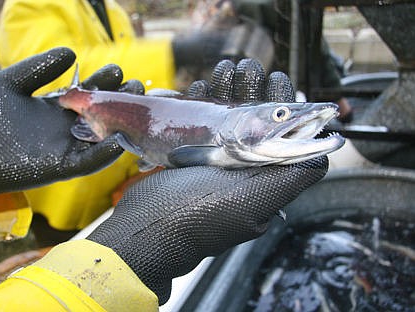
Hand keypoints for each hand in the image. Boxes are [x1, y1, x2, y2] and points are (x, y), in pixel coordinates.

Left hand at [0, 47, 140, 196]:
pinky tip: (119, 140)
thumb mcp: (10, 82)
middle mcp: (67, 128)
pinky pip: (90, 161)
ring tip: (137, 107)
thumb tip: (72, 53)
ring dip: (123, 124)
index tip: (116, 70)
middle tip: (135, 86)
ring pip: (103, 137)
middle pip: (103, 114)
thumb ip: (40, 67)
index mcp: (59, 108)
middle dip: (121, 100)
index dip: (104, 81)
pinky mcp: (62, 167)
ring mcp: (67, 148)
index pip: (90, 93)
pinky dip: (106, 153)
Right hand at [87, 59, 327, 303]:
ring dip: (225, 91)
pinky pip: (197, 125)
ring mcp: (211, 164)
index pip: (281, 134)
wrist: (147, 227)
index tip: (275, 79)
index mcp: (261, 180)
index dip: (282, 105)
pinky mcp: (186, 159)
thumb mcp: (254, 200)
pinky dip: (198, 104)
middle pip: (253, 121)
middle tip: (245, 68)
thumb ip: (291, 177)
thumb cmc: (198, 215)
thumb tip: (325, 155)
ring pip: (224, 119)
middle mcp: (240, 171)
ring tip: (223, 70)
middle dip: (251, 91)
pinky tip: (197, 89)